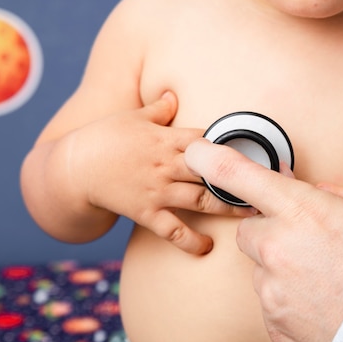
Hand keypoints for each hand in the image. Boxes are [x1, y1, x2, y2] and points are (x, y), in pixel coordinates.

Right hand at [69, 92, 254, 254]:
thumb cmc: (103, 137)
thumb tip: (174, 93)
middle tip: (269, 184)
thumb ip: (158, 109)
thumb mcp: (132, 117)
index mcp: (165, 138)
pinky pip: (173, 230)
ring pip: (201, 200)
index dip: (232, 143)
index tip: (256, 150)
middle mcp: (166, 164)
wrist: (73, 168)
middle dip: (240, 177)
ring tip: (252, 213)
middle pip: (212, 170)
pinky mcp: (146, 212)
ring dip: (228, 207)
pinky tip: (206, 248)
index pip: (206, 138)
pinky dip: (190, 241)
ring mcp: (157, 190)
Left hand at [185, 139, 342, 341]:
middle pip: (251, 232)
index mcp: (303, 212)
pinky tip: (320, 304)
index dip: (214, 161)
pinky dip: (289, 303)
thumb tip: (306, 193)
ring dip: (284, 272)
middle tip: (306, 248)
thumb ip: (326, 203)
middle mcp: (279, 247)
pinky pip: (272, 304)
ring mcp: (273, 288)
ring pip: (263, 271)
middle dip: (271, 235)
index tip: (196, 152)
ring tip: (324, 282)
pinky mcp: (274, 322)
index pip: (244, 177)